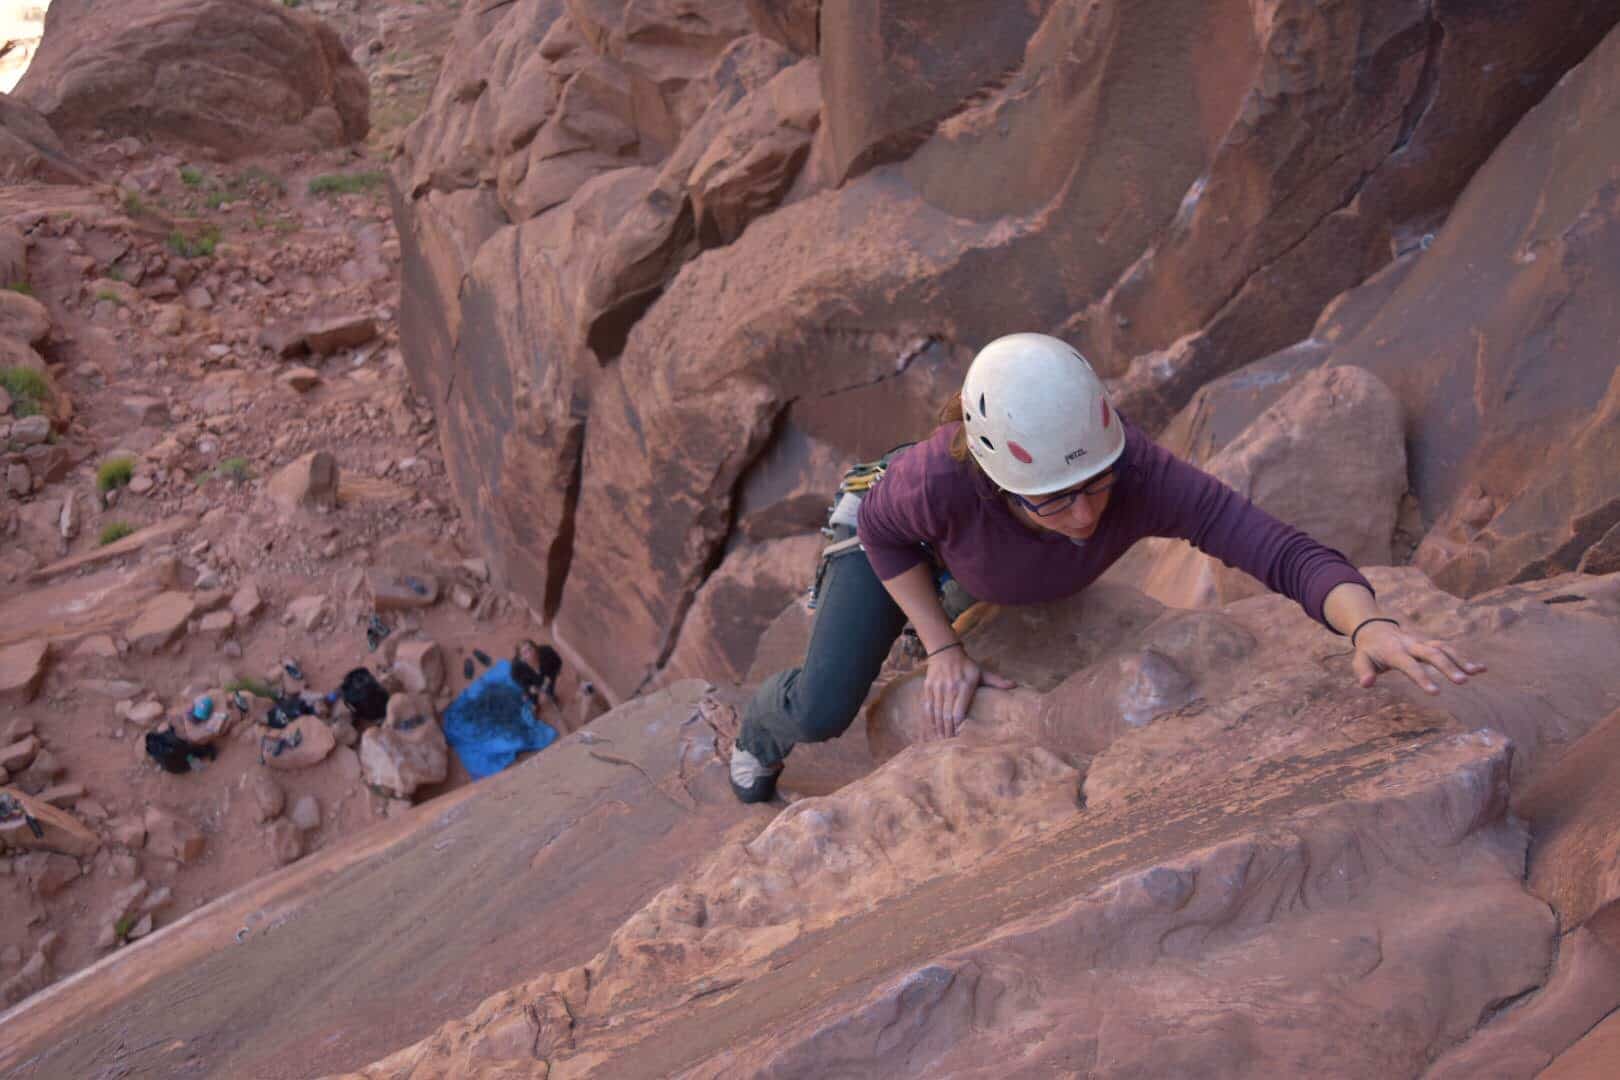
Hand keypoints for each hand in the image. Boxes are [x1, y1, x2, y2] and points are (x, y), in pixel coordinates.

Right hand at [920, 644, 1015, 739]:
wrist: (945, 652)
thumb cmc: (966, 665)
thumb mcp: (981, 672)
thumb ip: (996, 681)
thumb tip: (1014, 685)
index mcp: (964, 686)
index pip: (959, 711)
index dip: (958, 726)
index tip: (960, 737)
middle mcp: (949, 688)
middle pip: (946, 715)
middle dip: (948, 731)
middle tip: (949, 743)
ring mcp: (937, 688)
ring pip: (936, 712)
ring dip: (938, 727)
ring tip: (941, 739)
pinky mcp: (928, 687)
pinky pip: (927, 706)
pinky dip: (930, 718)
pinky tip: (932, 727)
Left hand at [1353, 622, 1485, 694]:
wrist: (1375, 628)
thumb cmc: (1368, 650)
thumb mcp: (1360, 660)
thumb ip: (1363, 672)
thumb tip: (1367, 684)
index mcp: (1394, 651)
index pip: (1409, 665)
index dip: (1422, 678)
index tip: (1436, 693)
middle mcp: (1411, 645)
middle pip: (1432, 654)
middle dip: (1448, 667)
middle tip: (1463, 682)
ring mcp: (1422, 642)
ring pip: (1444, 648)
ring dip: (1461, 660)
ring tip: (1478, 672)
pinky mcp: (1430, 643)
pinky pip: (1449, 649)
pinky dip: (1464, 657)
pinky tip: (1481, 669)